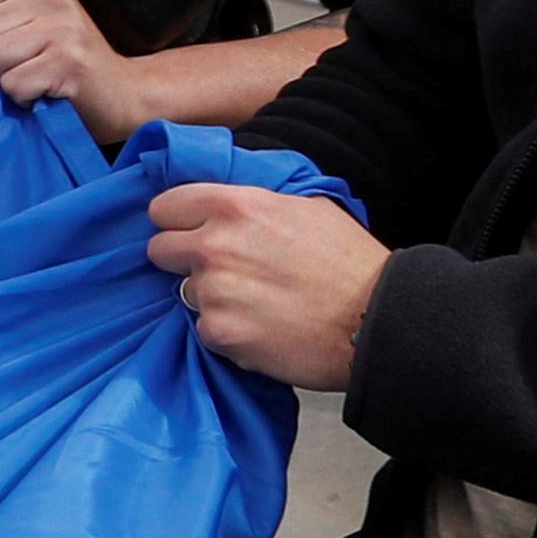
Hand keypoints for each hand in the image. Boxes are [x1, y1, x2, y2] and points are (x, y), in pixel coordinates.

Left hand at [0, 0, 147, 147]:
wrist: (126, 96)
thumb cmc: (71, 66)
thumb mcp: (37, 26)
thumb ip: (1, 16)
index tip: (10, 46)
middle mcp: (54, 0)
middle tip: (27, 67)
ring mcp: (63, 29)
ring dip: (9, 79)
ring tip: (39, 78)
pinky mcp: (68, 62)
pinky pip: (13, 84)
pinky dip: (24, 97)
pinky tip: (48, 92)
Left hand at [147, 184, 386, 386]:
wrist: (376, 320)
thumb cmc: (349, 263)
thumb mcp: (304, 209)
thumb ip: (253, 206)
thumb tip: (223, 210)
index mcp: (235, 206)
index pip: (164, 207)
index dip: (177, 221)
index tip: (189, 232)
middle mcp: (214, 245)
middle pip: (160, 250)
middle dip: (183, 260)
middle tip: (222, 271)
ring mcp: (213, 291)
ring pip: (186, 293)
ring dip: (212, 298)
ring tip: (257, 303)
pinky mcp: (219, 332)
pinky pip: (205, 329)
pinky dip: (228, 332)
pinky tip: (263, 328)